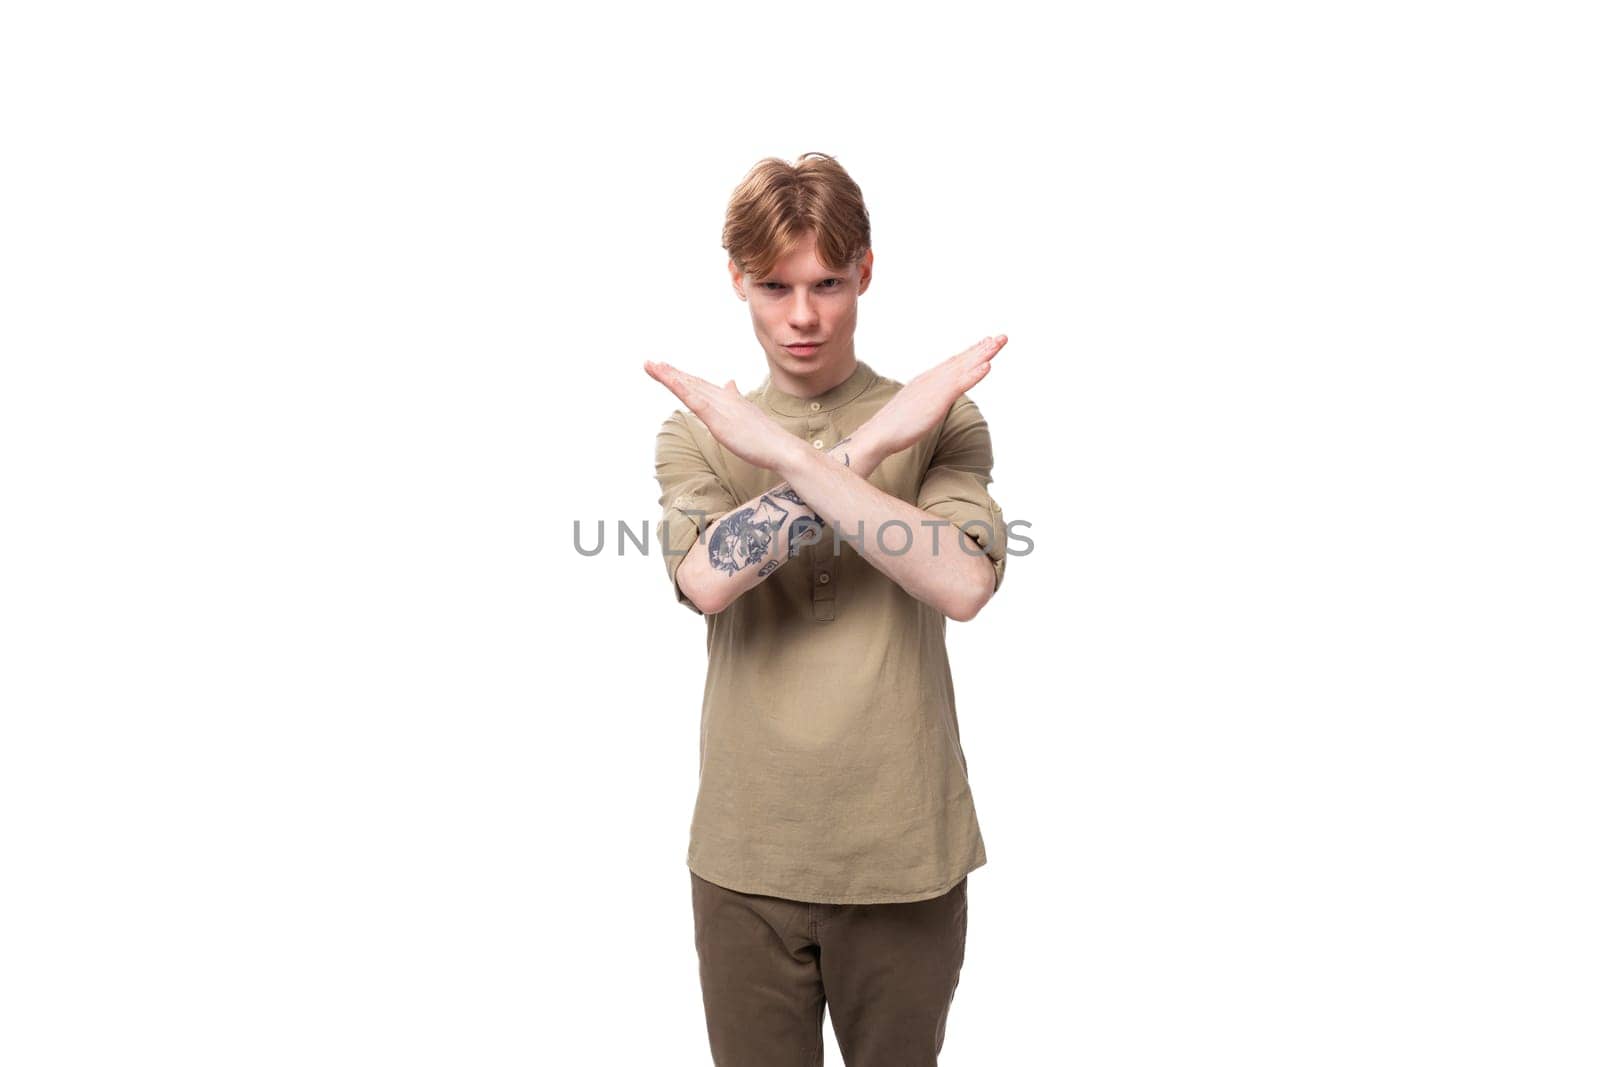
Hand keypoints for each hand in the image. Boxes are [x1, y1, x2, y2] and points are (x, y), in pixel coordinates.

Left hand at [644, 360, 804, 471]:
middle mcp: (723, 398)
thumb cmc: (767, 438)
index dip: (684, 378)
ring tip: (651, 366)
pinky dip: (681, 388)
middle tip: (651, 363)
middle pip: (693, 383)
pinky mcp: (718, 419)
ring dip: (669, 376)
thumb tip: (729, 383)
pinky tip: (669, 381)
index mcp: (729, 400)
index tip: (668, 370)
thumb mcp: (747, 415)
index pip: (702, 386)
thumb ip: (736, 399)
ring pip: (690, 388)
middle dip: (671, 373)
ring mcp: (720, 407)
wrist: (782, 447)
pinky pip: (695, 401)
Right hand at [862, 334, 1006, 457]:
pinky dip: (974, 373)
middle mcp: (931, 379)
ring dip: (984, 354)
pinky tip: (988, 365)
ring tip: (999, 342)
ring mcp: (935, 388)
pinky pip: (960, 384)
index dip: (970, 353)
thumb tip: (929, 406)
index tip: (984, 344)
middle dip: (982, 348)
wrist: (878, 434)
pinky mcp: (938, 400)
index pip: (952, 364)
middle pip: (961, 360)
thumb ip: (924, 403)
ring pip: (964, 367)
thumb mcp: (913, 409)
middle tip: (1001, 337)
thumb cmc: (893, 427)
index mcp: (926, 381)